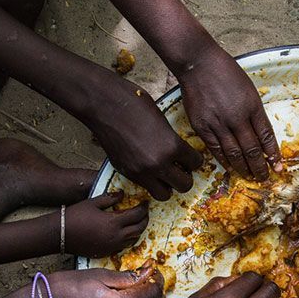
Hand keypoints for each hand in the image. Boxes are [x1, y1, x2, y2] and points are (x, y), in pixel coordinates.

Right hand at [64, 193, 147, 257]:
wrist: (60, 234)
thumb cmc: (75, 216)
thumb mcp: (92, 202)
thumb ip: (110, 198)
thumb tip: (122, 194)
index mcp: (114, 222)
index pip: (137, 215)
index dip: (143, 208)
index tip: (145, 202)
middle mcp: (116, 237)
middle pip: (139, 228)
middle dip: (144, 219)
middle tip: (144, 212)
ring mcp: (112, 246)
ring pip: (133, 239)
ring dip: (138, 230)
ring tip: (137, 221)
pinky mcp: (106, 252)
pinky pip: (124, 246)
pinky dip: (129, 238)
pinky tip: (125, 232)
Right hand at [85, 77, 203, 200]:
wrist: (103, 104)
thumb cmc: (133, 102)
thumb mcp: (162, 119)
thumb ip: (171, 139)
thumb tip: (177, 151)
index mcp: (172, 146)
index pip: (195, 163)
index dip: (194, 160)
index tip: (190, 157)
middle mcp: (158, 163)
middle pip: (184, 185)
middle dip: (184, 177)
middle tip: (180, 168)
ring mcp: (141, 172)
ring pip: (164, 194)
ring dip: (167, 185)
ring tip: (164, 173)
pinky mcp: (126, 173)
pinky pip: (145, 187)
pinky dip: (150, 182)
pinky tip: (148, 168)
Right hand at [179, 47, 280, 178]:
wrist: (198, 64)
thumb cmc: (225, 72)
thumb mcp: (248, 89)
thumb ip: (254, 111)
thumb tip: (260, 134)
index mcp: (252, 106)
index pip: (266, 136)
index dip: (273, 153)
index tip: (278, 166)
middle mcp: (237, 117)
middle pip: (252, 149)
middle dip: (260, 166)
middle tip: (265, 178)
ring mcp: (218, 123)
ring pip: (234, 153)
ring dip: (244, 168)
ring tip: (250, 177)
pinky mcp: (202, 127)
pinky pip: (216, 149)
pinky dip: (225, 161)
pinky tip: (231, 167)